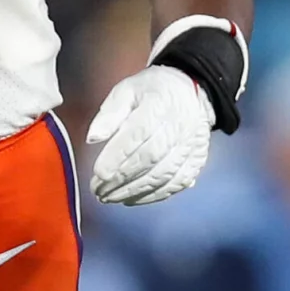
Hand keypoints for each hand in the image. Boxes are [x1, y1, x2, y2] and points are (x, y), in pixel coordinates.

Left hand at [87, 65, 213, 205]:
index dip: (118, 156)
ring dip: (135, 190)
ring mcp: (190, 146)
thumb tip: (92, 138)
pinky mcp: (197, 161)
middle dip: (122, 179)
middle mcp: (178, 127)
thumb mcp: (126, 90)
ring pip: (163, 175)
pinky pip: (177, 183)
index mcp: (158, 105)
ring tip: (111, 198)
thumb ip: (109, 114)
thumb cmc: (151, 91)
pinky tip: (134, 199)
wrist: (191, 92)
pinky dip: (154, 195)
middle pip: (149, 159)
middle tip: (98, 191)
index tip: (98, 173)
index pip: (137, 135)